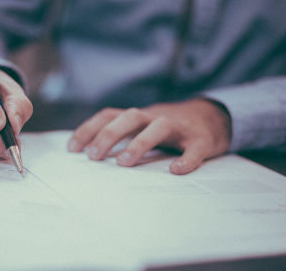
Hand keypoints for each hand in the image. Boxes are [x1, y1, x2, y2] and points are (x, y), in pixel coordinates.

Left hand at [67, 99, 230, 173]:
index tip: (72, 148)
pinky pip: (194, 148)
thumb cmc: (169, 128)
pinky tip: (176, 170)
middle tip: (94, 157)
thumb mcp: (143, 126)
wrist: (213, 116)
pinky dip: (186, 159)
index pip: (109, 115)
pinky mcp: (201, 140)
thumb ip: (123, 136)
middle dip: (109, 135)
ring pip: (159, 127)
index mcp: (139, 116)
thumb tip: (90, 156)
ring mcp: (179, 127)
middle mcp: (156, 117)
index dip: (89, 129)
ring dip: (140, 143)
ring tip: (124, 163)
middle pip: (130, 117)